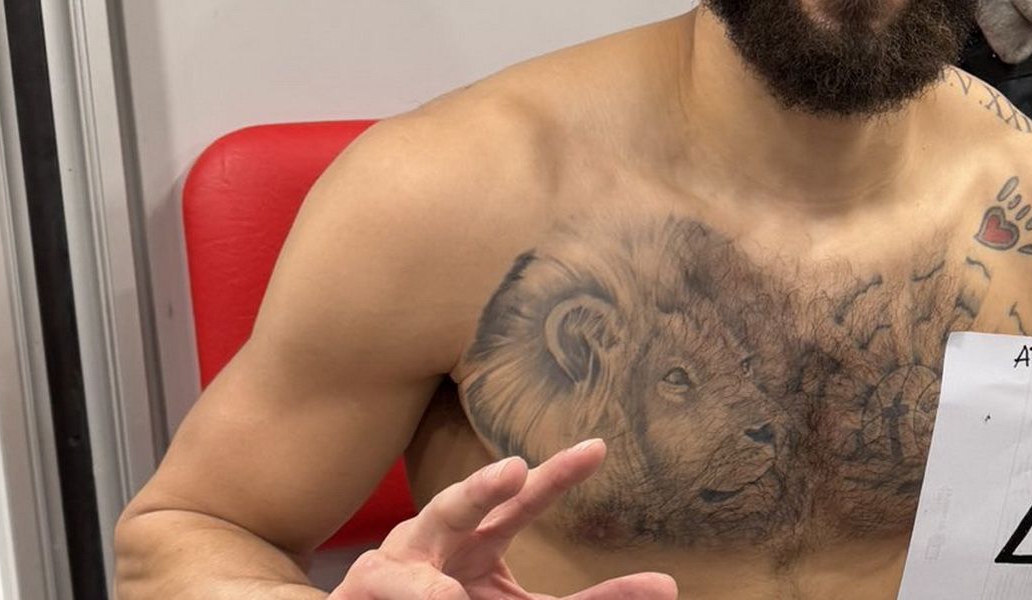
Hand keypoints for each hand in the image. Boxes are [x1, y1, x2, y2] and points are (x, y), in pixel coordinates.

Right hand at [330, 439, 676, 599]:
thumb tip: (668, 587)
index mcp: (479, 539)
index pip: (522, 503)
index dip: (556, 476)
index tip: (598, 447)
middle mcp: (438, 538)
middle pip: (460, 505)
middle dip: (481, 488)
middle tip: (513, 471)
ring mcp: (395, 562)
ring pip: (403, 558)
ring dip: (425, 577)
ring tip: (449, 599)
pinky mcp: (363, 589)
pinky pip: (387, 589)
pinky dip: (412, 594)